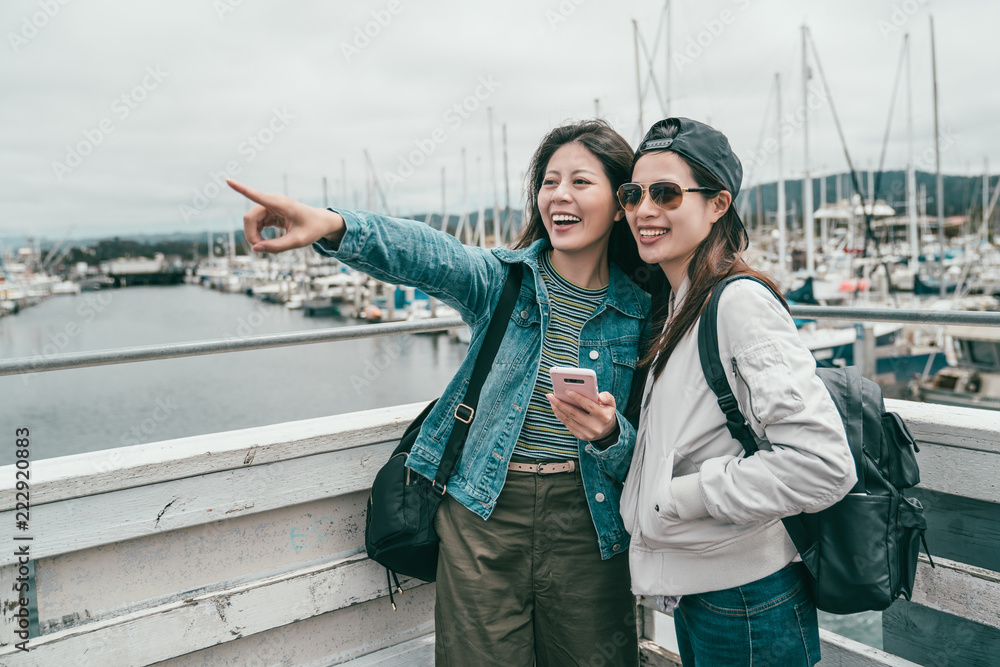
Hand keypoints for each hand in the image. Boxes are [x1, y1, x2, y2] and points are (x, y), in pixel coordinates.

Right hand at [227, 179, 344, 252]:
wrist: (321, 222)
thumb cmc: (312, 229)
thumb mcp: (297, 242)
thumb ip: (277, 247)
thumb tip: (255, 248)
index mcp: (281, 204)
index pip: (257, 196)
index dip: (241, 189)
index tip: (227, 180)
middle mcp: (273, 201)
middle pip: (249, 218)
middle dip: (250, 235)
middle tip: (259, 249)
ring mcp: (270, 206)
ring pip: (250, 222)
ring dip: (253, 235)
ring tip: (265, 247)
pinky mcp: (269, 212)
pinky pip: (255, 224)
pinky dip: (257, 234)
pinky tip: (265, 242)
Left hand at [547, 391, 618, 443]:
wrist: (606, 430)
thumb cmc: (606, 412)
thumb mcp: (611, 403)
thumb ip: (607, 397)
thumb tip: (600, 396)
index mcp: (604, 417)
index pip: (589, 406)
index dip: (577, 398)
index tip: (567, 391)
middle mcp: (595, 426)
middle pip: (574, 414)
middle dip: (561, 404)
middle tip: (551, 395)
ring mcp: (587, 433)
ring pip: (569, 419)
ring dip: (558, 409)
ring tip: (551, 400)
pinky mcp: (580, 436)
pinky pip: (567, 424)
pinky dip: (560, 415)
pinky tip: (555, 408)